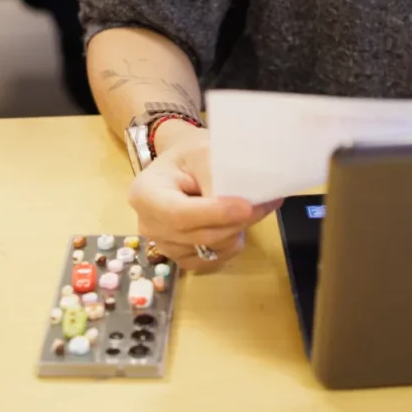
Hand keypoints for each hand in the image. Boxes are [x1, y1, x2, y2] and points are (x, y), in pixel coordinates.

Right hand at [129, 123, 279, 270]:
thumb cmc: (190, 154)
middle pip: (196, 235)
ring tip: (259, 206)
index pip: (178, 214)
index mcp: (144, 194)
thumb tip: (237, 200)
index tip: (246, 206)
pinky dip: (232, 243)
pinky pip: (212, 260)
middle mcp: (148, 226)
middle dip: (235, 222)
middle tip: (268, 202)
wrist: (182, 165)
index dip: (214, 214)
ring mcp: (164, 246)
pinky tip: (240, 222)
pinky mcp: (181, 258)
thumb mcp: (201, 151)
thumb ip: (214, 174)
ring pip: (208, 250)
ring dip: (238, 231)